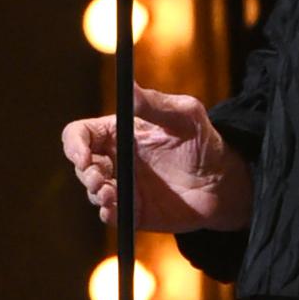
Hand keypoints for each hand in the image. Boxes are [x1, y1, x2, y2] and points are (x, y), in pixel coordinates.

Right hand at [61, 84, 251, 232]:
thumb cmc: (204, 140)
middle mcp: (116, 159)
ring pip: (92, 191)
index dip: (75, 144)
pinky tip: (114, 209)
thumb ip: (154, 104)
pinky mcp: (131, 210)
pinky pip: (108, 214)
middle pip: (81, 164)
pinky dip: (107, 212)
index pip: (81, 134)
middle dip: (85, 172)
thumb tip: (128, 85)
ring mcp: (122, 186)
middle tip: (100, 179)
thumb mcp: (185, 116)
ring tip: (111, 194)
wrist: (223, 181)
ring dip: (96, 193)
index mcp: (121, 132)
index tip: (84, 155)